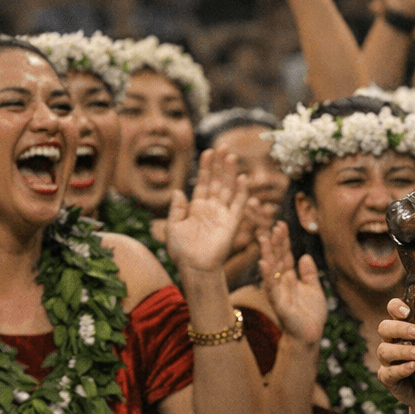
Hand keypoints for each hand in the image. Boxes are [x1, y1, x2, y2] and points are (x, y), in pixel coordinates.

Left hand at [165, 149, 252, 273]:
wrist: (194, 268)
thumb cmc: (181, 251)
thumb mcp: (172, 227)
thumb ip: (176, 208)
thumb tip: (177, 190)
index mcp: (196, 207)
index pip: (202, 182)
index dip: (205, 167)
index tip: (207, 151)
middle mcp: (211, 208)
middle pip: (217, 181)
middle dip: (219, 164)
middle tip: (223, 146)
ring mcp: (222, 214)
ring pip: (228, 189)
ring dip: (230, 173)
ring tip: (231, 156)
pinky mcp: (231, 223)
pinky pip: (238, 205)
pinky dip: (241, 192)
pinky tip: (242, 178)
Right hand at [257, 221, 325, 346]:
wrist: (310, 335)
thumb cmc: (311, 314)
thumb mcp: (314, 288)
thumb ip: (309, 273)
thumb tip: (305, 256)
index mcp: (290, 278)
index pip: (285, 255)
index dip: (283, 241)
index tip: (281, 225)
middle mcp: (281, 282)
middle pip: (277, 258)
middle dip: (275, 243)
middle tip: (274, 226)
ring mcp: (278, 292)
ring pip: (271, 270)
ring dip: (267, 254)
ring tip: (264, 239)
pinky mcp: (278, 303)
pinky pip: (272, 287)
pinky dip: (268, 275)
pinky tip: (264, 262)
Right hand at [375, 297, 414, 408]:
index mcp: (404, 327)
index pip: (393, 309)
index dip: (395, 307)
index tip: (407, 311)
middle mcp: (392, 341)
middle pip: (384, 327)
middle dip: (400, 328)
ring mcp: (388, 361)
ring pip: (383, 350)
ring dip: (402, 350)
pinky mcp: (388, 379)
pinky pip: (388, 373)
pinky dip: (400, 369)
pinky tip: (413, 367)